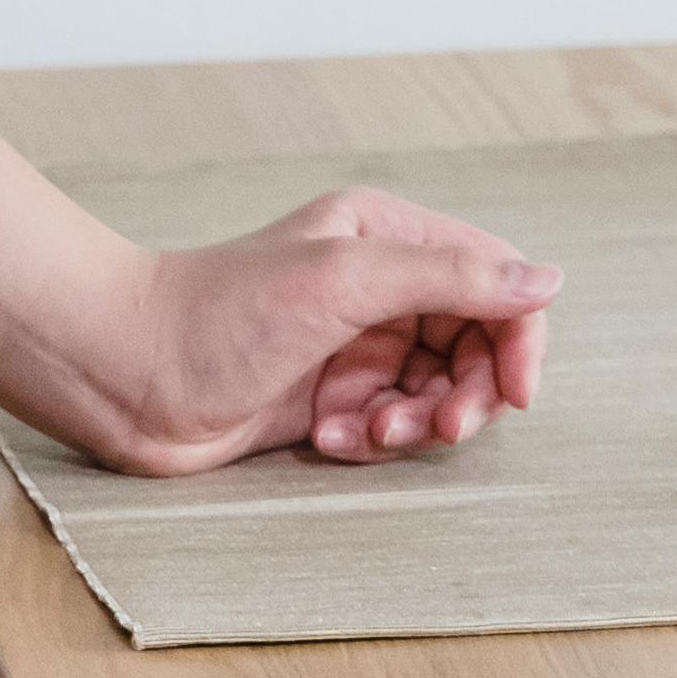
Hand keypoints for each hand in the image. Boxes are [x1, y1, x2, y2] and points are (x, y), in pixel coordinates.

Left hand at [64, 190, 555, 474]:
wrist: (127, 375)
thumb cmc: (220, 314)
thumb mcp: (343, 283)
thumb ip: (450, 278)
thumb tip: (549, 279)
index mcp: (383, 234)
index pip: (492, 278)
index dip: (517, 335)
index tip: (514, 392)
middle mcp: (373, 283)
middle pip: (472, 342)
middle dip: (466, 392)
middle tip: (439, 429)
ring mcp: (351, 343)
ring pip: (435, 390)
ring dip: (418, 423)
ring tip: (371, 437)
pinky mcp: (327, 395)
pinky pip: (389, 423)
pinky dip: (373, 440)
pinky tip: (331, 442)